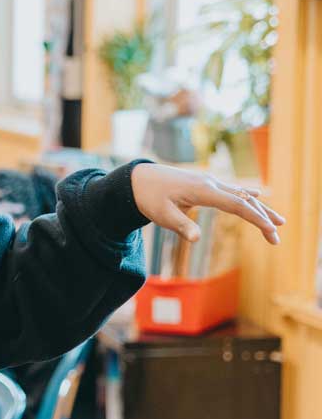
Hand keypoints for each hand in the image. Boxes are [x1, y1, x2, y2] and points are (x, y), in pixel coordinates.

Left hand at [131, 163, 284, 244]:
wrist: (138, 179)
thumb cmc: (149, 197)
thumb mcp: (161, 214)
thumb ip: (180, 226)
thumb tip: (195, 240)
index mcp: (203, 190)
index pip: (237, 205)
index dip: (256, 218)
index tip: (271, 230)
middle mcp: (211, 184)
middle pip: (245, 200)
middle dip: (263, 218)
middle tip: (277, 237)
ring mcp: (209, 182)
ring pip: (241, 194)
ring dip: (260, 208)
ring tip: (279, 222)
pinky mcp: (205, 184)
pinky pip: (231, 190)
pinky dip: (247, 196)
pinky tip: (258, 196)